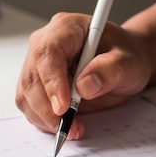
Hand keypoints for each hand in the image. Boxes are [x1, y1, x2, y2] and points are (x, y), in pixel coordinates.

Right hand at [15, 12, 151, 138]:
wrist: (121, 63)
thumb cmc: (124, 56)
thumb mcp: (129, 61)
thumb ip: (109, 70)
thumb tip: (84, 86)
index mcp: (65, 28)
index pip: (48, 54)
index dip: (52, 82)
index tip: (63, 107)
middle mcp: (44, 44)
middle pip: (32, 79)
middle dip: (48, 109)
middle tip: (69, 127)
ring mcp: (36, 65)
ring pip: (26, 96)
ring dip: (45, 118)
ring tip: (73, 128)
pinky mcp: (35, 85)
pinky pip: (30, 106)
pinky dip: (44, 121)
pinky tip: (65, 124)